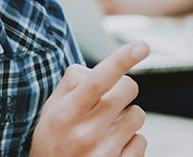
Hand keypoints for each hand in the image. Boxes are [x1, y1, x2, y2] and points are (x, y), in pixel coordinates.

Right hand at [30, 41, 149, 156]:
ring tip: (106, 128)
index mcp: (65, 114)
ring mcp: (104, 153)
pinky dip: (130, 141)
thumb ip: (74, 83)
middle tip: (107, 100)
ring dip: (126, 117)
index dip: (121, 60)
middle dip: (122, 88)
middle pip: (128, 88)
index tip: (142, 46)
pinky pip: (141, 140)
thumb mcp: (51, 110)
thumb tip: (105, 67)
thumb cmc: (55, 139)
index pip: (97, 81)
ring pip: (138, 114)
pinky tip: (112, 146)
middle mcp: (85, 134)